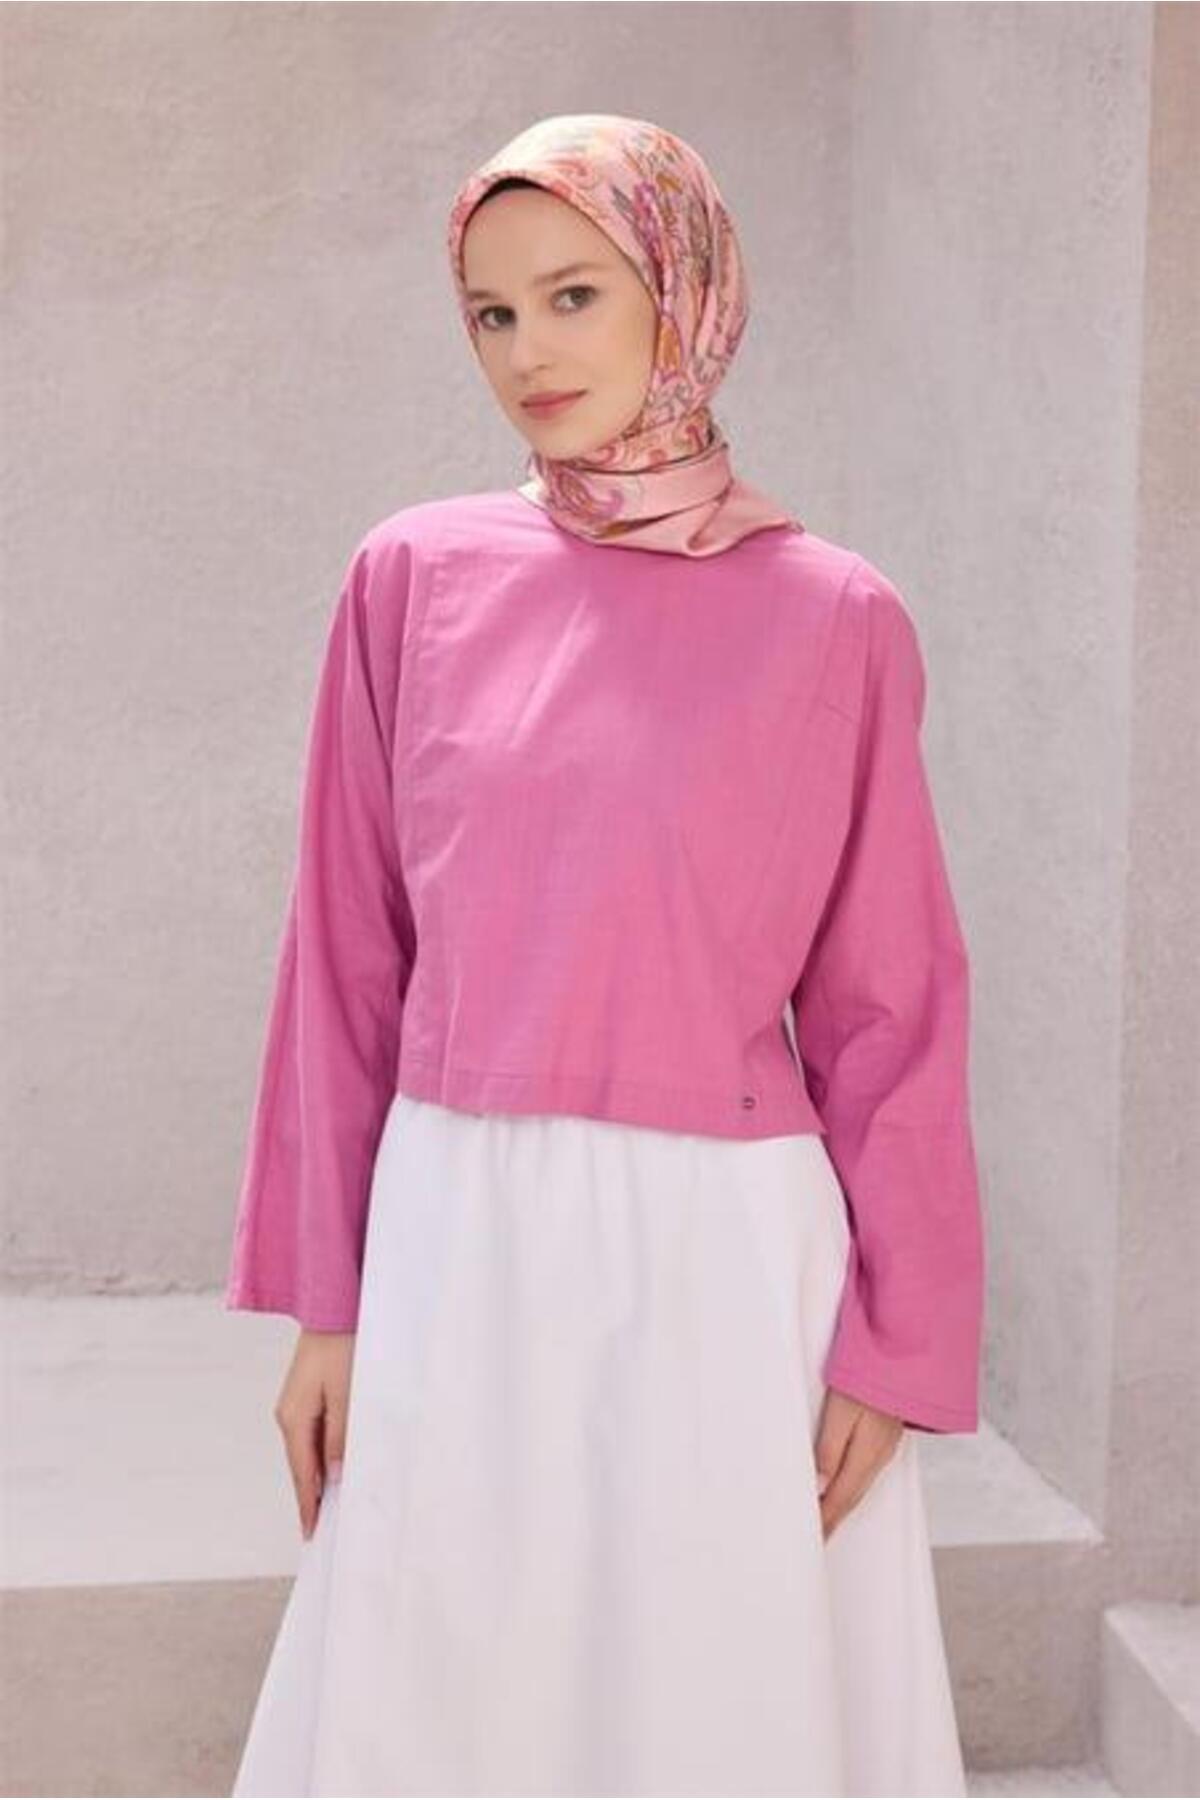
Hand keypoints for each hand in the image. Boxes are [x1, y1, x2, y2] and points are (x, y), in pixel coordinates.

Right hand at [273, 1328, 355, 1539]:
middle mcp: (288, 1415)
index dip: (308, 1506)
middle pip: (300, 1467)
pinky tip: (330, 1468)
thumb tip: (334, 1477)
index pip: (301, 1474)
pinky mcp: (305, 1398)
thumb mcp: (347, 1395)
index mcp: (294, 1418)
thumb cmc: (342, 1347)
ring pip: (306, 1453)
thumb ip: (341, 1438)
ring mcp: (294, 1406)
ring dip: (317, 1478)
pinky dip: (320, 1456)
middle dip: (311, 1498)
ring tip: (328, 1508)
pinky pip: (311, 1436)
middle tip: (321, 1531)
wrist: (331, 1307)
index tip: (311, 1534)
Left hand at [813, 1387, 904, 1539]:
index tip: (812, 1539)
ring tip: (826, 1520)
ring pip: (859, 1487)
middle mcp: (878, 1457)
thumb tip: (818, 1487)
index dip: (825, 1520)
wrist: (903, 1357)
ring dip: (842, 1506)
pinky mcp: (884, 1438)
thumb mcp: (841, 1413)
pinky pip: (865, 1474)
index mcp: (865, 1455)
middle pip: (851, 1497)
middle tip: (817, 1538)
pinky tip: (844, 1489)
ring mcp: (884, 1448)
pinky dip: (852, 1488)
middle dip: (833, 1519)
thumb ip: (829, 1450)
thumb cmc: (870, 1379)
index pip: (840, 1499)